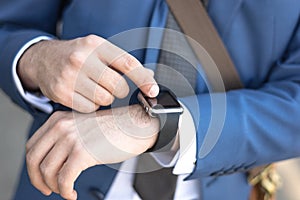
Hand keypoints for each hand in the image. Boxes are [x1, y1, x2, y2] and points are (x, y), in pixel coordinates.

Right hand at [18, 35, 158, 112]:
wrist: (44, 59)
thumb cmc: (79, 55)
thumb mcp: (100, 51)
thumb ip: (123, 63)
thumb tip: (150, 77)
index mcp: (97, 45)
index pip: (128, 64)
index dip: (144, 80)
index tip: (153, 91)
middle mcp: (82, 59)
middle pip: (118, 86)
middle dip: (121, 91)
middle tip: (113, 87)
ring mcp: (70, 76)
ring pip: (105, 99)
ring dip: (106, 98)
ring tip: (96, 89)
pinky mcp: (61, 92)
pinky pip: (90, 108)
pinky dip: (91, 106)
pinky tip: (84, 95)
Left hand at [25, 105, 158, 198]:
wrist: (136, 125)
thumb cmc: (114, 129)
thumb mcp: (82, 127)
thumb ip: (65, 138)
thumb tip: (52, 164)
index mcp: (58, 120)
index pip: (32, 146)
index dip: (33, 166)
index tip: (41, 177)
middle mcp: (61, 127)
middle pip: (34, 159)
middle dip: (37, 179)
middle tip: (47, 189)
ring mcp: (71, 139)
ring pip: (48, 172)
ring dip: (55, 187)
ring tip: (66, 191)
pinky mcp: (82, 153)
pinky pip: (64, 180)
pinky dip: (65, 192)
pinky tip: (73, 194)